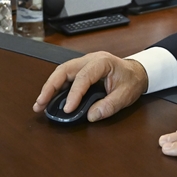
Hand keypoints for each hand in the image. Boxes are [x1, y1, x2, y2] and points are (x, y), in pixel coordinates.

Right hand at [32, 51, 148, 121]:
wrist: (137, 72)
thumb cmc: (132, 80)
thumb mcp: (126, 95)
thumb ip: (110, 106)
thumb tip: (91, 115)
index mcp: (102, 62)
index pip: (83, 77)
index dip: (74, 94)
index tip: (68, 109)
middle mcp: (90, 60)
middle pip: (64, 69)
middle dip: (50, 87)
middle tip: (40, 104)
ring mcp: (84, 63)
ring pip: (61, 72)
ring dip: (49, 87)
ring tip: (40, 104)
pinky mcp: (81, 71)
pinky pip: (65, 77)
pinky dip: (55, 88)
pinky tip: (49, 99)